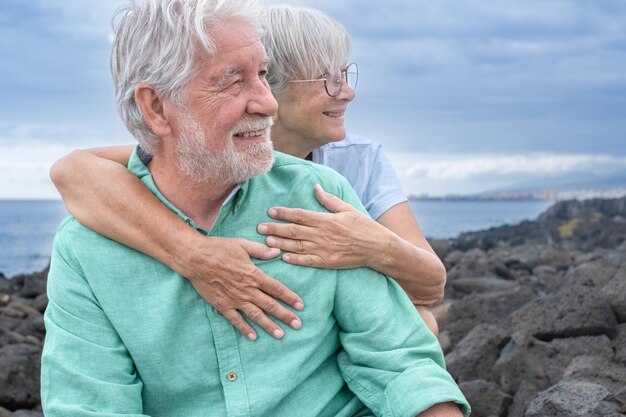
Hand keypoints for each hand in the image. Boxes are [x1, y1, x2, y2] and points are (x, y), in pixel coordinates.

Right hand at [176, 236, 303, 340]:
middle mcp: (247, 289)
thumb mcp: (242, 245)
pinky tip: (253, 337)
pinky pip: (236, 320)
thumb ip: (260, 251)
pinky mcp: (223, 305)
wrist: (195, 258)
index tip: (300, 305)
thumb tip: (277, 252)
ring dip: (269, 326)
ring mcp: (235, 299)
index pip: (276, 288)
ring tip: (280, 334)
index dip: (290, 297)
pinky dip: (245, 329)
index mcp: (254, 274)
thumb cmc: (219, 248)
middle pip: (270, 305)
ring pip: (256, 315)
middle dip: (285, 315)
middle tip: (297, 325)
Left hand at [257, 184, 389, 268]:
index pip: (300, 215)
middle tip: (259, 228)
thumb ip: (329, 200)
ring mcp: (324, 249)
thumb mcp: (347, 209)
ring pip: (297, 246)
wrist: (378, 248)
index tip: (271, 211)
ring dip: (280, 244)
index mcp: (326, 220)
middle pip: (294, 231)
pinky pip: (308, 261)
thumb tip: (315, 187)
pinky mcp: (328, 262)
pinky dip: (295, 259)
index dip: (284, 213)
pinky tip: (283, 257)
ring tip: (266, 241)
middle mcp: (322, 234)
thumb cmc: (363, 226)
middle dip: (275, 229)